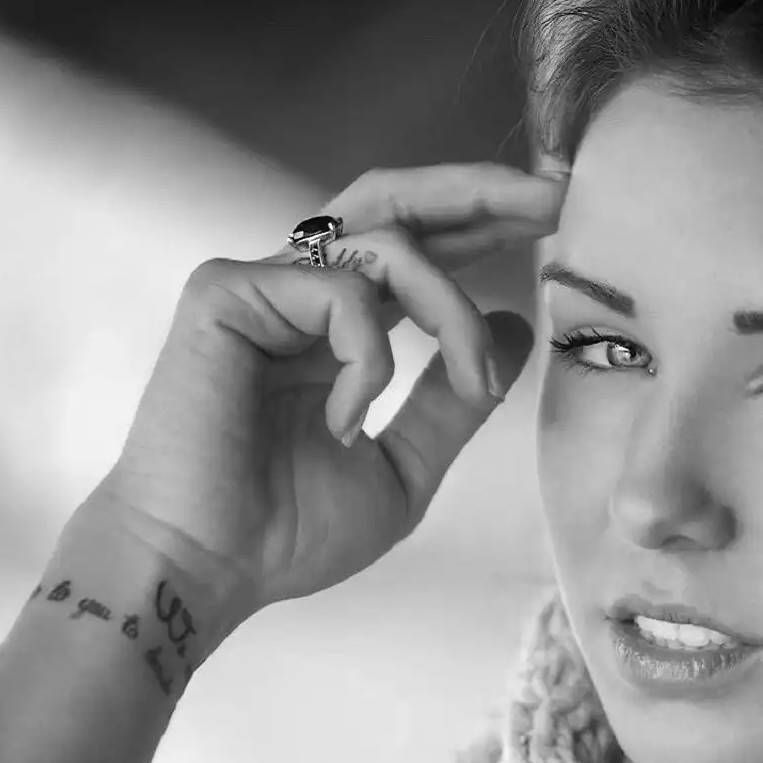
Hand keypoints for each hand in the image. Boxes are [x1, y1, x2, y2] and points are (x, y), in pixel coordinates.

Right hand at [78, 163, 563, 632]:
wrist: (206, 570)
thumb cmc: (288, 532)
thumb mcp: (407, 465)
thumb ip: (454, 398)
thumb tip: (513, 322)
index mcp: (336, 328)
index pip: (416, 248)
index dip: (483, 224)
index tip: (556, 216)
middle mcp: (299, 294)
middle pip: (395, 200)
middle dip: (480, 192)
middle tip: (551, 196)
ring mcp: (261, 286)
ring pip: (389, 243)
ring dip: (452, 310)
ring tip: (475, 379)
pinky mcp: (226, 292)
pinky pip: (340, 293)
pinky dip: (371, 358)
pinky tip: (347, 421)